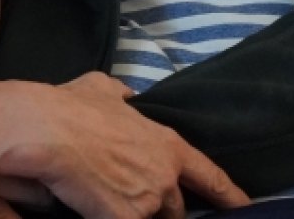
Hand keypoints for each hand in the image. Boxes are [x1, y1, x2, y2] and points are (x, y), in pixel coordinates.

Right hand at [19, 72, 249, 218]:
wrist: (50, 131)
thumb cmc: (75, 106)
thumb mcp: (103, 88)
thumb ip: (123, 95)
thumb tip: (127, 96)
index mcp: (166, 144)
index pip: (208, 174)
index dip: (228, 193)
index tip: (244, 205)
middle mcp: (164, 176)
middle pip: (174, 207)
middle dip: (158, 205)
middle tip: (132, 194)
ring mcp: (147, 203)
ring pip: (148, 218)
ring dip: (134, 212)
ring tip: (107, 196)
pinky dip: (111, 217)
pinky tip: (95, 207)